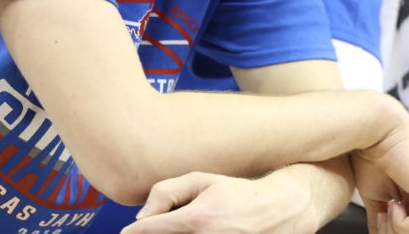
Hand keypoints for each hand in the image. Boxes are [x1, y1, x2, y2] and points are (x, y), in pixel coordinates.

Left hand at [119, 171, 317, 233]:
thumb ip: (168, 191)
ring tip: (188, 227)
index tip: (128, 231)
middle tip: (162, 226)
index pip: (148, 231)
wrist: (280, 210)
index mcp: (198, 219)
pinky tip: (201, 231)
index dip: (134, 232)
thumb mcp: (204, 180)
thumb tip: (141, 216)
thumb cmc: (238, 193)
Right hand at [352, 108, 408, 233]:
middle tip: (381, 215)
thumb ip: (381, 218)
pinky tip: (393, 204)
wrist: (374, 130)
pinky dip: (400, 224)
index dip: (391, 230)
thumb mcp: (376, 197)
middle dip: (392, 232)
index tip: (379, 218)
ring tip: (386, 208)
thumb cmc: (371, 156)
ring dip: (395, 229)